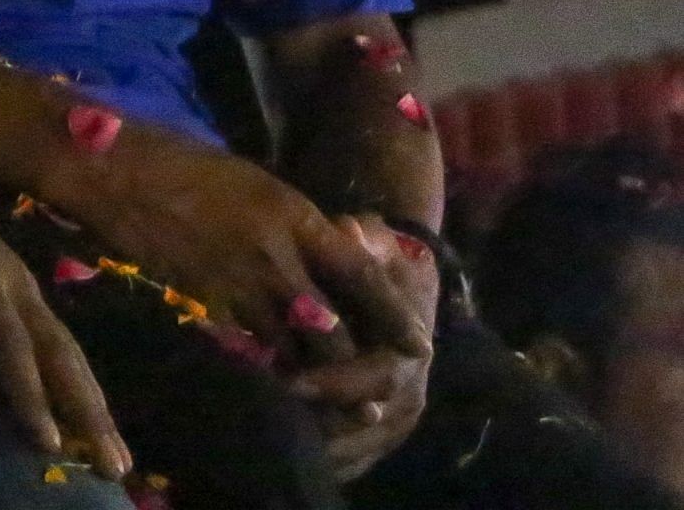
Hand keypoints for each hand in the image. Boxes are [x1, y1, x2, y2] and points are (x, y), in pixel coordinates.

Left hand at [0, 143, 131, 484]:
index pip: (6, 340)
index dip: (27, 391)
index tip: (48, 441)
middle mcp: (12, 279)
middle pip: (57, 349)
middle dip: (87, 407)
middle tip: (116, 463)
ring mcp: (24, 284)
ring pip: (66, 347)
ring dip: (93, 399)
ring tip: (118, 454)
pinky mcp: (23, 292)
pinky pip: (58, 341)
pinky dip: (79, 381)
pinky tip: (90, 415)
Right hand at [38, 111, 433, 370]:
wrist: (114, 169)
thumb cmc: (181, 160)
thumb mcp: (254, 181)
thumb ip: (293, 223)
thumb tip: (326, 249)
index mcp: (294, 214)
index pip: (362, 273)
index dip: (394, 313)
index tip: (419, 343)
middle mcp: (275, 256)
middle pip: (335, 331)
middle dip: (358, 365)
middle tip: (375, 389)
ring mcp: (236, 287)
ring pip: (293, 354)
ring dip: (315, 379)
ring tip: (333, 402)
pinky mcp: (202, 308)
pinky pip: (248, 355)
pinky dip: (266, 372)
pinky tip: (273, 383)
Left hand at [286, 216, 436, 481]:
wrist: (407, 279)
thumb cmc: (383, 257)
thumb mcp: (376, 238)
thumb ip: (362, 239)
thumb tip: (346, 228)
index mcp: (413, 345)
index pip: (377, 376)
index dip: (336, 382)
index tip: (292, 381)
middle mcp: (413, 388)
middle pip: (367, 420)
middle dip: (320, 420)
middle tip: (271, 417)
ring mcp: (401, 415)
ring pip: (362, 447)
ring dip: (321, 445)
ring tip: (275, 438)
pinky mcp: (387, 430)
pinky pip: (358, 456)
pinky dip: (329, 458)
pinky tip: (292, 452)